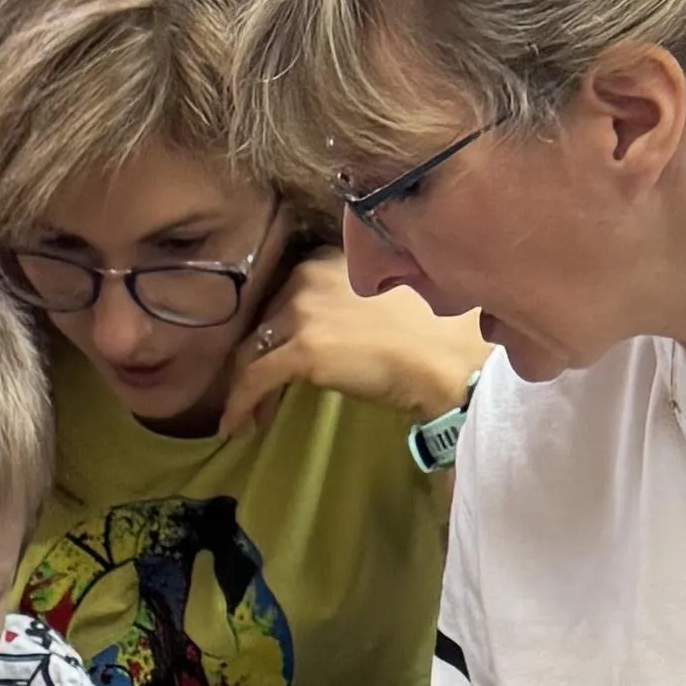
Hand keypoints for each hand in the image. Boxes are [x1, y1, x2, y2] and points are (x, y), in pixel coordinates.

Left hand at [220, 246, 484, 435]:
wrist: (450, 358)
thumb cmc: (435, 333)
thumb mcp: (385, 296)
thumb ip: (350, 300)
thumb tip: (333, 331)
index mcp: (331, 257)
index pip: (286, 292)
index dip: (277, 327)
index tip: (276, 355)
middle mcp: (309, 274)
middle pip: (264, 320)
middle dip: (257, 357)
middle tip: (260, 393)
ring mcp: (302, 310)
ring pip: (252, 349)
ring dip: (244, 386)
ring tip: (247, 416)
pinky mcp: (301, 350)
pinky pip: (253, 379)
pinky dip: (239, 405)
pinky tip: (234, 428)